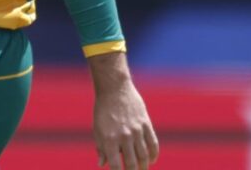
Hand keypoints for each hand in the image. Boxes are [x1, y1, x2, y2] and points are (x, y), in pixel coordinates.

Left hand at [90, 53, 158, 169]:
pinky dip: (154, 155)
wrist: (114, 89)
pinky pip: (153, 143)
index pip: (115, 165)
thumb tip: (101, 164)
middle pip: (132, 163)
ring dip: (144, 166)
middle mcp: (124, 136)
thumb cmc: (103, 110)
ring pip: (144, 156)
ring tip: (142, 169)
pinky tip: (151, 160)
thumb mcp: (97, 129)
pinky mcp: (146, 123)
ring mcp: (136, 130)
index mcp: (109, 138)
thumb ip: (101, 148)